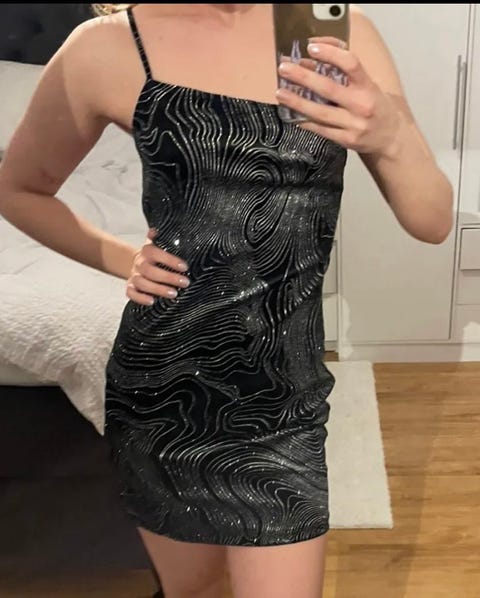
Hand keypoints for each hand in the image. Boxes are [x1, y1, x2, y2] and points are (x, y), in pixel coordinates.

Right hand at [126, 228, 189, 305]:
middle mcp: (139, 263)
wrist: (137, 262)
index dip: (170, 260)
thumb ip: (163, 238)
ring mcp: (134, 276)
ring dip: (157, 289)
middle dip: (168, 277)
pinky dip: (140, 298)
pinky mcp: (130, 287)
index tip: (184, 267)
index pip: (156, 253)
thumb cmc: (155, 256)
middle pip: (150, 271)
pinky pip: (131, 293)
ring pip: (141, 283)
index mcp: (147, 251)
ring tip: (174, 294)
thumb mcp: (160, 244)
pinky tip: (152, 301)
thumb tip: (160, 229)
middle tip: (184, 282)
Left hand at [275, 37, 400, 156]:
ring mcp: (353, 125)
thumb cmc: (376, 107)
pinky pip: (321, 130)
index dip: (331, 54)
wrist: (391, 138)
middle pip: (329, 89)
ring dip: (297, 102)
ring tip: (281, 93)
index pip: (351, 64)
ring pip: (320, 113)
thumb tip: (311, 62)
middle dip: (304, 77)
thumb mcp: (368, 86)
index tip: (311, 48)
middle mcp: (361, 105)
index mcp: (368, 86)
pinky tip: (291, 115)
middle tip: (285, 69)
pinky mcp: (345, 140)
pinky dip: (304, 122)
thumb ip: (345, 74)